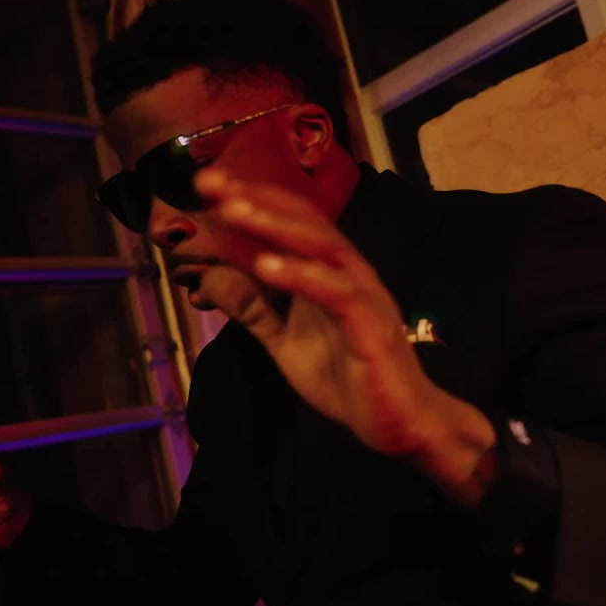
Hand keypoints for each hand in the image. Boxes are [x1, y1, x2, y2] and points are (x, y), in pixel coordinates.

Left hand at [193, 169, 496, 500]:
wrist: (398, 424)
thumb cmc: (349, 380)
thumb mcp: (286, 344)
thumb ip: (255, 310)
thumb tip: (213, 280)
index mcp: (327, 273)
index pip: (289, 223)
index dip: (251, 199)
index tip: (207, 184)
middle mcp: (347, 273)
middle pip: (303, 220)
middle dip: (256, 196)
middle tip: (210, 181)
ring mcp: (362, 295)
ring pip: (321, 245)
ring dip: (276, 224)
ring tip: (234, 209)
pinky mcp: (370, 325)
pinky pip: (336, 292)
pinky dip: (302, 275)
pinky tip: (267, 266)